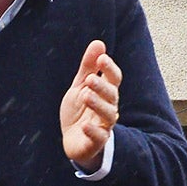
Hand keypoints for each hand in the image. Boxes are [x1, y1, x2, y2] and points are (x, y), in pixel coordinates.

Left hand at [60, 40, 120, 169]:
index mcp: (106, 94)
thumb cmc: (79, 111)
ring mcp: (103, 126)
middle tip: (89, 79)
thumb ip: (88, 67)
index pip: (114, 79)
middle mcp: (108, 108)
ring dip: (98, 105)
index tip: (102, 58)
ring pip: (108, 115)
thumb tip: (98, 43)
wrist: (72, 140)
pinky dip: (93, 131)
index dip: (109, 69)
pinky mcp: (95, 143)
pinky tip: (85, 125)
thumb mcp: (80, 86)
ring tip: (86, 96)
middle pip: (112, 96)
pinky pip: (99, 138)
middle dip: (102, 87)